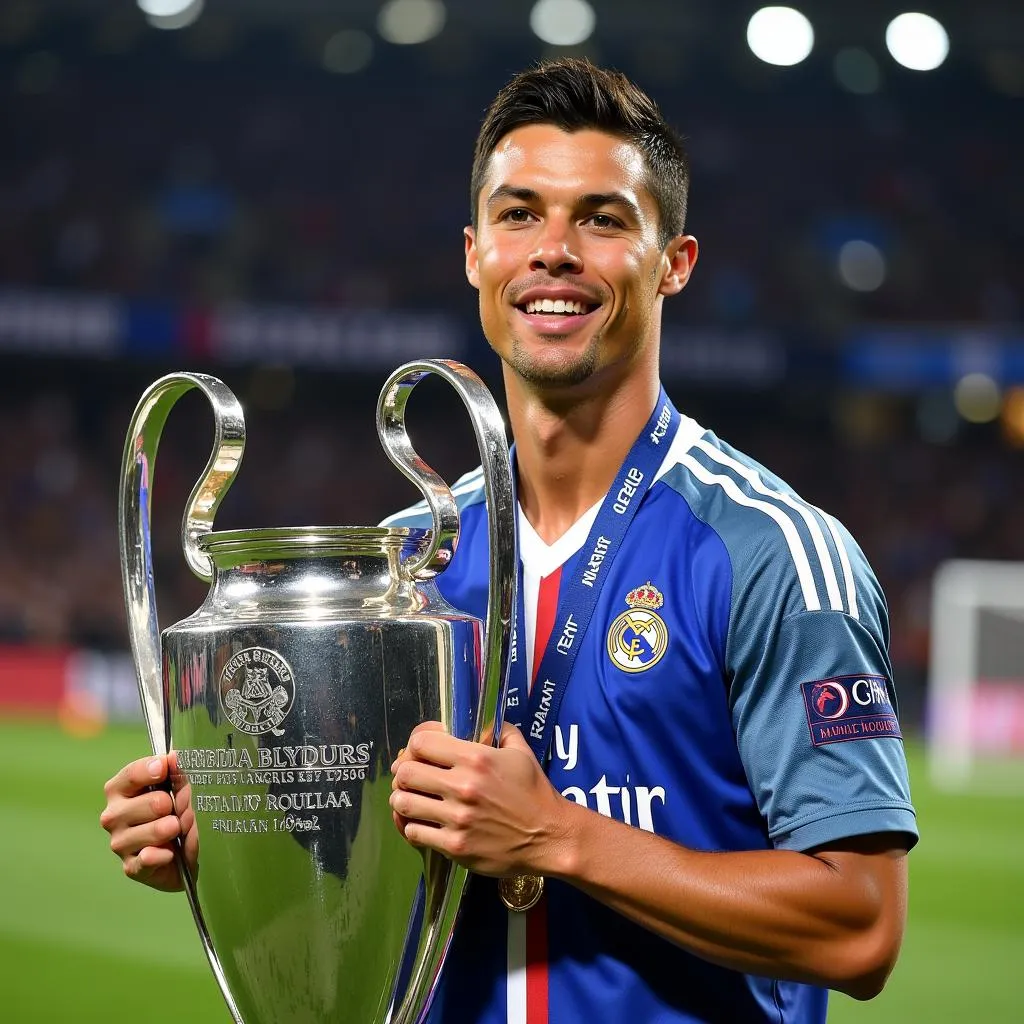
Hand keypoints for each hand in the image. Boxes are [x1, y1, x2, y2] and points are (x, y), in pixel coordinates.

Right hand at [100, 754, 184, 891]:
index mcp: (120, 789)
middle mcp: (113, 815)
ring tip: (177, 829)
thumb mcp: (180, 787)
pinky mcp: (130, 867)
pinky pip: (149, 858)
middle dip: (173, 806)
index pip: (132, 774)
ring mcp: (119, 843)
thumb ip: (176, 771)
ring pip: (153, 831)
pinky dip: (165, 854)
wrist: (185, 854)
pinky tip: (170, 852)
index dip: (152, 769)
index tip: (166, 768)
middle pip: (152, 803)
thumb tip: (175, 756)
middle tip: (179, 811)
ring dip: (173, 829)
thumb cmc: (178, 811)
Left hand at [389, 721, 569, 876]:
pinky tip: (422, 823)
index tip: (420, 752)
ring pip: (403, 803)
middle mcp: (463, 786)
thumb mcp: (519, 750)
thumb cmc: (534, 792)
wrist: (550, 837)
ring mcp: (457, 819)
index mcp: (476, 758)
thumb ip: (496, 729)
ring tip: (412, 800)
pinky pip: (414, 833)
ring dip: (403, 800)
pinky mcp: (455, 847)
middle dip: (405, 773)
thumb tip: (476, 720)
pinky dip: (412, 827)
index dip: (415, 745)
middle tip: (412, 778)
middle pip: (406, 772)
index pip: (421, 743)